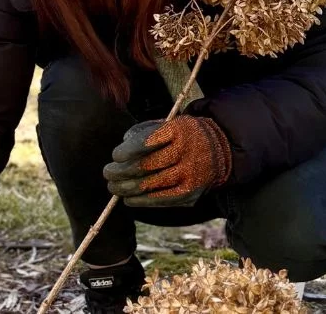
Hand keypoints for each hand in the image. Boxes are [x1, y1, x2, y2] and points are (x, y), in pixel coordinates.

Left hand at [102, 115, 231, 206]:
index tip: (115, 156)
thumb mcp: (167, 124)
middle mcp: (186, 153)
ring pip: (150, 185)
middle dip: (121, 172)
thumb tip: (121, 150)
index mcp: (178, 130)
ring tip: (113, 186)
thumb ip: (142, 132)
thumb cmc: (181, 135)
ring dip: (126, 188)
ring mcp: (189, 175)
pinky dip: (140, 201)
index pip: (148, 142)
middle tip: (107, 173)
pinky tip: (128, 199)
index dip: (128, 151)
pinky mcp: (190, 194)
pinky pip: (160, 200)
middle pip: (146, 166)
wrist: (218, 150)